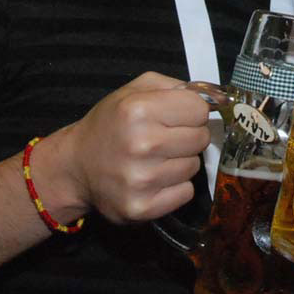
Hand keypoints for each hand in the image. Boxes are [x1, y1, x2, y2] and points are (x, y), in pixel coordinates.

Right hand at [57, 72, 209, 223]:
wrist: (76, 167)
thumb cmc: (110, 125)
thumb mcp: (133, 91)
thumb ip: (174, 86)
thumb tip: (217, 97)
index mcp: (138, 109)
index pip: (199, 109)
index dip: (191, 111)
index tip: (177, 116)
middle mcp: (141, 144)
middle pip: (201, 138)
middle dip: (188, 136)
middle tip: (164, 138)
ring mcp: (141, 179)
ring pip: (194, 167)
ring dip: (180, 162)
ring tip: (155, 159)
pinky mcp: (142, 208)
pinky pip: (185, 193)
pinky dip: (175, 187)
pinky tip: (154, 179)